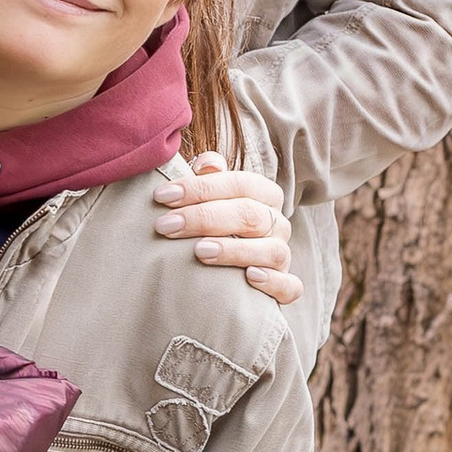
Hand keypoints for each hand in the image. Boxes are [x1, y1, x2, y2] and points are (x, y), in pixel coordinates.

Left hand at [152, 153, 299, 307]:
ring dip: (235, 250)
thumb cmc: (215, 226)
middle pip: (250, 215)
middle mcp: (278, 223)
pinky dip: (273, 282)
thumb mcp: (209, 199)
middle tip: (166, 226)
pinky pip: (289, 285)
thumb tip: (205, 164)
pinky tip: (249, 278)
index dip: (201, 188)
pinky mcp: (286, 287)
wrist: (225, 276)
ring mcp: (283, 256)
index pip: (240, 184)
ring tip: (199, 251)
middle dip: (204, 218)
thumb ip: (209, 179)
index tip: (162, 197)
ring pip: (272, 250)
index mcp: (264, 195)